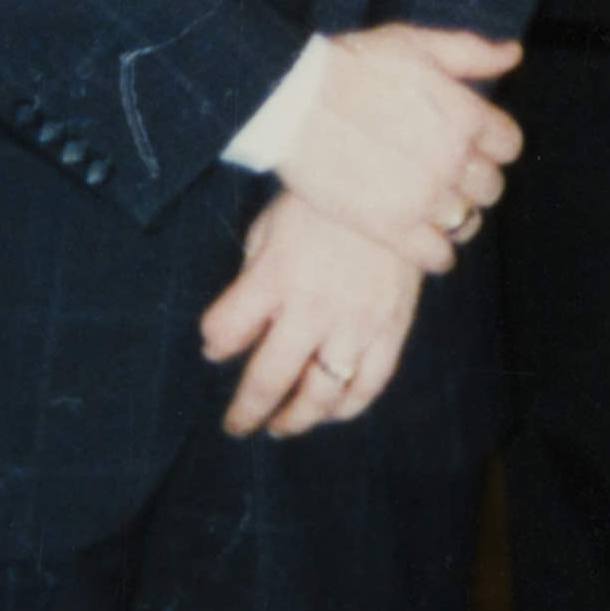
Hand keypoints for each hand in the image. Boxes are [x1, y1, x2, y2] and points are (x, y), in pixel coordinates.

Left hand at [201, 194, 422, 438]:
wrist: (395, 184)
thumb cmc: (321, 205)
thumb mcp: (270, 227)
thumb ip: (248, 282)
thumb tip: (224, 339)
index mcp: (274, 276)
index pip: (225, 329)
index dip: (214, 344)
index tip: (214, 350)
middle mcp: (312, 307)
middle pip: (268, 378)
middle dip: (246, 410)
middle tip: (237, 426)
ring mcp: (356, 322)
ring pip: (321, 393)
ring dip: (296, 419)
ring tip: (282, 426)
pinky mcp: (392, 328)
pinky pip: (369, 383)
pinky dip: (348, 406)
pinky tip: (331, 410)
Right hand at [265, 25, 522, 274]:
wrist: (288, 99)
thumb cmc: (350, 64)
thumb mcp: (413, 43)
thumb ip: (469, 52)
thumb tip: (513, 55)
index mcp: (465, 115)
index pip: (508, 145)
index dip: (491, 145)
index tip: (469, 144)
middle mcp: (453, 158)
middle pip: (490, 187)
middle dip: (473, 181)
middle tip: (443, 174)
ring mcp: (424, 196)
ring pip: (466, 222)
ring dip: (452, 215)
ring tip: (425, 203)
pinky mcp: (390, 228)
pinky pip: (438, 256)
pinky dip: (436, 252)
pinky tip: (418, 237)